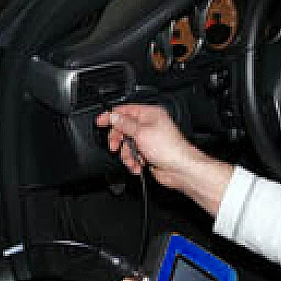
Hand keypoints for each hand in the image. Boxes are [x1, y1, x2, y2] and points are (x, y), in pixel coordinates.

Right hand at [96, 104, 233, 216]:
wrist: (180, 169)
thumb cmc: (169, 148)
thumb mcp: (141, 132)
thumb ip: (125, 124)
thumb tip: (113, 116)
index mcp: (149, 114)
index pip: (125, 111)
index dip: (111, 116)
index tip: (100, 122)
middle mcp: (149, 126)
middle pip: (123, 129)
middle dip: (118, 140)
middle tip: (115, 146)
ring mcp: (148, 140)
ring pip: (126, 145)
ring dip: (127, 155)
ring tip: (133, 160)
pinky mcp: (148, 154)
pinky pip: (132, 156)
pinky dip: (133, 162)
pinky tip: (139, 165)